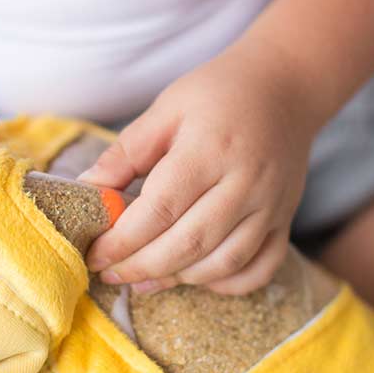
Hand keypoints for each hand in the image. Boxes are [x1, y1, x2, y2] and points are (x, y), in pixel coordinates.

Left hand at [81, 39, 317, 294]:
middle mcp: (245, 184)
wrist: (286, 87)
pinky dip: (226, 285)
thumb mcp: (165, 110)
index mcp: (210, 150)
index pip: (159, 210)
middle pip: (188, 244)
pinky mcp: (284, 222)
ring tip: (143, 280)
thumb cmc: (217, 95)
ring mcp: (270, 207)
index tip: (94, 255)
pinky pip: (259, 270)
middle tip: (111, 274)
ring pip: (223, 264)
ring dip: (178, 279)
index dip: (122, 241)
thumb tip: (87, 192)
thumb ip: (124, 154)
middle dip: (142, 267)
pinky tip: (195, 277)